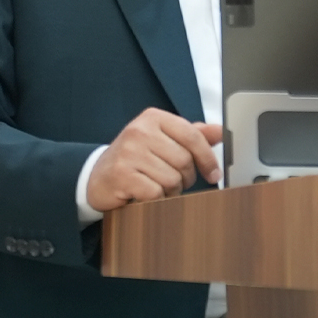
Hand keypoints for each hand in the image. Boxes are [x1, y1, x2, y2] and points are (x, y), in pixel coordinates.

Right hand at [86, 109, 221, 209]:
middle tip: (171, 181)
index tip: (213, 174)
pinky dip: (156, 199)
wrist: (97, 176)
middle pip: (184, 161)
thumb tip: (220, 131)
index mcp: (153, 118)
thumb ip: (192, 135)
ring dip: (170, 190)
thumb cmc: (135, 158)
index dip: (207, 158)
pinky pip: (156, 193)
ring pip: (172, 179)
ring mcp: (129, 152)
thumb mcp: (162, 141)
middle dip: (184, 178)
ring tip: (155, 186)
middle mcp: (139, 131)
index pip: (192, 136)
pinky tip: (145, 194)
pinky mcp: (122, 174)